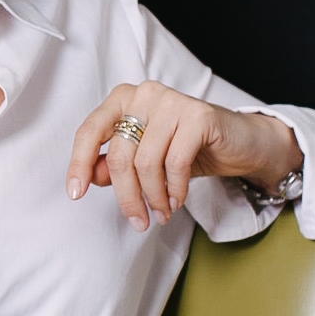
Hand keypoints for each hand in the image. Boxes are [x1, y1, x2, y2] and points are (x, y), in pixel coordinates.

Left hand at [66, 81, 302, 229]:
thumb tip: (92, 177)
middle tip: (138, 221)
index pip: (90, 132)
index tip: (75, 194)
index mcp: (123, 100)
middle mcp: (143, 94)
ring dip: (152, 197)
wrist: (239, 144)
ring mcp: (171, 100)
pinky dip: (173, 189)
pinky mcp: (198, 115)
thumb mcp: (145, 159)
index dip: (79, 164)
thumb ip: (115, 164)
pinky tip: (177, 200)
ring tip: (161, 213)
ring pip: (146, 162)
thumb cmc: (187, 149)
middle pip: (119, 155)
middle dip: (127, 196)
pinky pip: (174, 163)